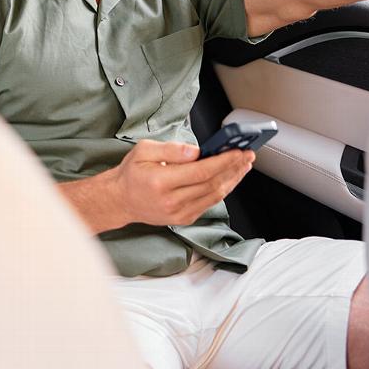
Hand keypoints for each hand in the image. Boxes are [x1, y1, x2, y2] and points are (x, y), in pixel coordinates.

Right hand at [111, 139, 254, 226]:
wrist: (120, 200)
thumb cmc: (132, 173)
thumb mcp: (143, 150)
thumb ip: (171, 149)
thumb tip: (196, 151)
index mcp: (161, 182)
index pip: (200, 172)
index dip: (223, 162)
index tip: (237, 151)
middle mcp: (172, 201)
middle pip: (212, 185)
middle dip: (234, 168)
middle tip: (248, 155)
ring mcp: (179, 213)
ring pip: (214, 196)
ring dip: (233, 180)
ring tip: (244, 165)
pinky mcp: (184, 219)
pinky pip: (209, 203)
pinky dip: (223, 190)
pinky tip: (230, 177)